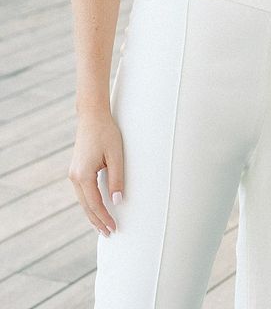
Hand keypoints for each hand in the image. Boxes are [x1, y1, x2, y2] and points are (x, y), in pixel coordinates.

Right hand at [69, 111, 123, 235]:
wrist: (92, 116)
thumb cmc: (106, 133)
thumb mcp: (116, 155)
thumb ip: (117, 178)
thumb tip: (117, 202)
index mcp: (83, 175)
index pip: (95, 204)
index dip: (104, 218)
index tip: (114, 229)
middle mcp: (75, 177)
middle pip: (86, 207)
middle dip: (97, 221)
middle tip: (109, 234)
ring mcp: (73, 174)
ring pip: (83, 201)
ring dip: (92, 214)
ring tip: (103, 226)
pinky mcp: (76, 170)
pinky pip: (82, 192)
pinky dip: (89, 203)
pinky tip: (96, 208)